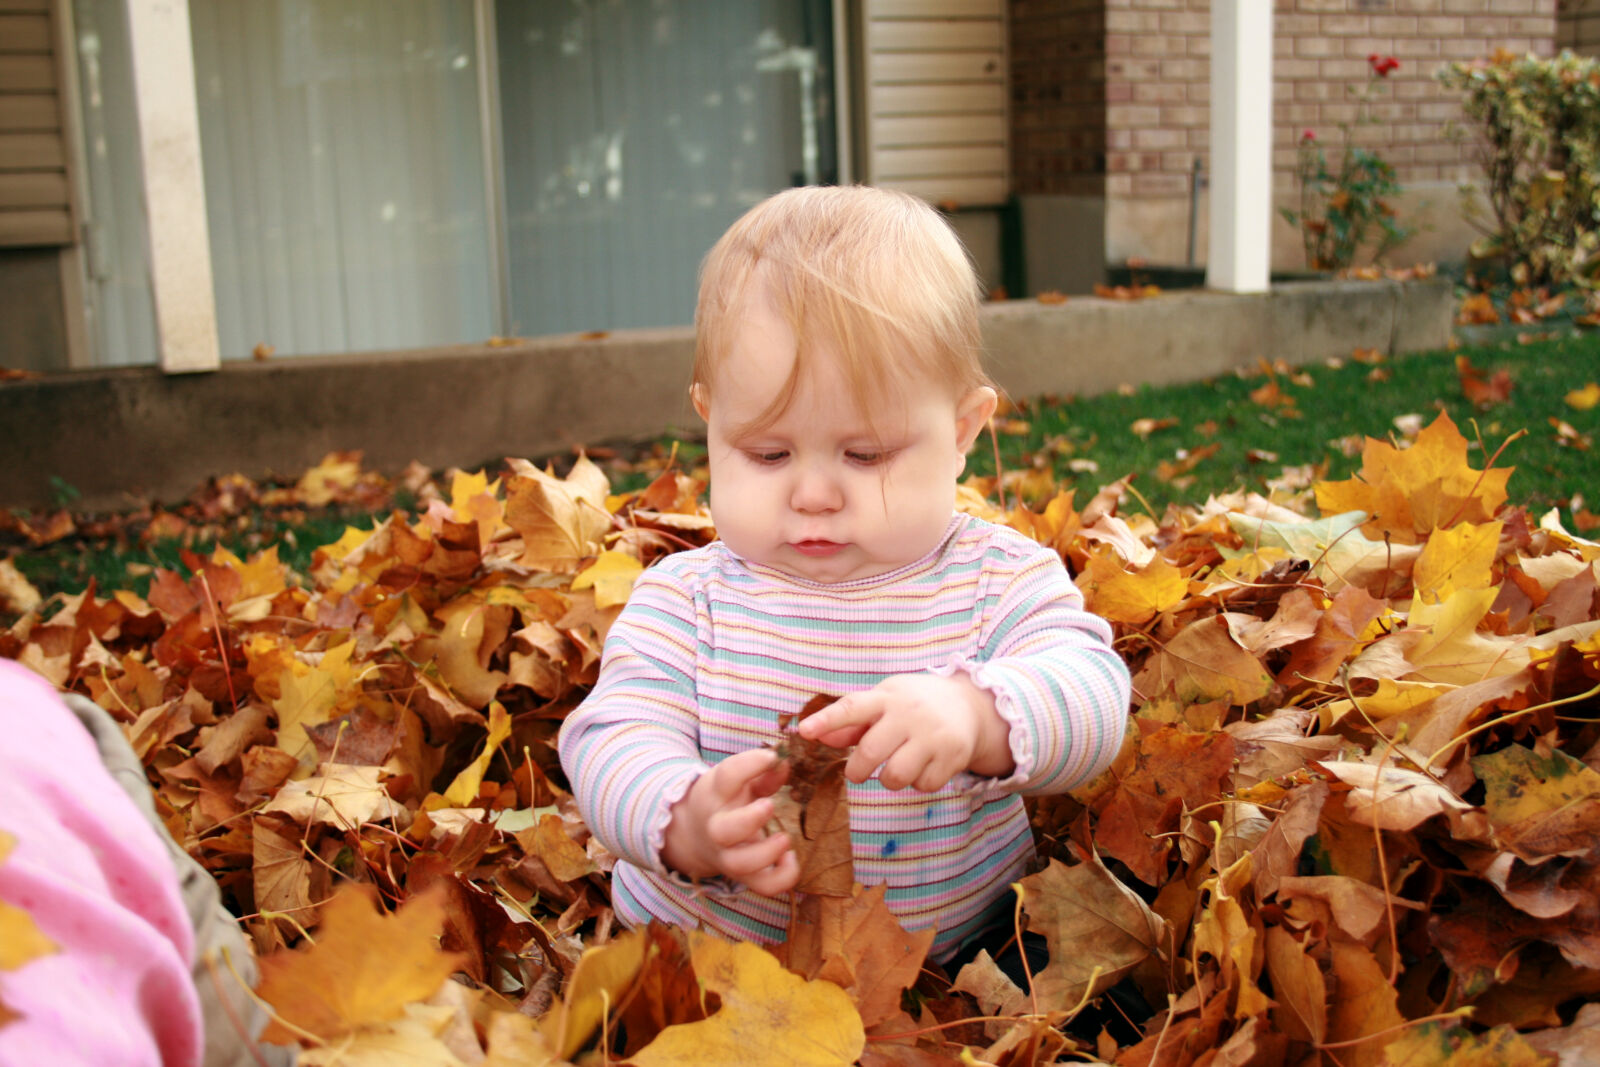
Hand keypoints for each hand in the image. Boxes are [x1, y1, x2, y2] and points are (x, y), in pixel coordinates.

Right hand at [660, 748, 797, 894]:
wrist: (696, 836)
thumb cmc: (727, 801)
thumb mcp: (738, 781)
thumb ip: (763, 772)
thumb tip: (785, 763)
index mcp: (715, 794)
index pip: (727, 776)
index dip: (750, 764)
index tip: (772, 757)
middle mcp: (717, 827)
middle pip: (723, 831)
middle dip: (748, 820)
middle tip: (769, 806)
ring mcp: (729, 855)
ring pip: (740, 865)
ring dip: (766, 854)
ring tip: (784, 838)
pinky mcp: (745, 876)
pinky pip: (762, 886)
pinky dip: (782, 878)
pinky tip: (790, 858)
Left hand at [797, 673, 1014, 791]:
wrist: (970, 705)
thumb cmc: (914, 704)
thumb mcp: (885, 702)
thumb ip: (853, 722)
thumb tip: (818, 736)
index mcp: (887, 697)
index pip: (852, 707)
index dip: (827, 720)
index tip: (804, 731)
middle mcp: (910, 714)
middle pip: (870, 752)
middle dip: (858, 770)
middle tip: (858, 772)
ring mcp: (933, 735)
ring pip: (895, 776)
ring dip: (889, 779)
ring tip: (897, 766)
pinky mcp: (953, 756)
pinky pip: (923, 785)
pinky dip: (918, 782)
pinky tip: (924, 766)